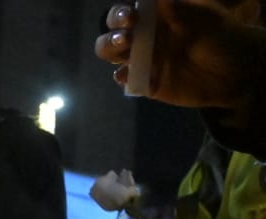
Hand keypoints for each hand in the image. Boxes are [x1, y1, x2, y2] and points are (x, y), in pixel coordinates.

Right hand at [94, 2, 257, 109]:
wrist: (235, 72)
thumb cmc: (221, 37)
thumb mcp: (202, 18)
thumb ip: (176, 9)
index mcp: (156, 17)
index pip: (129, 11)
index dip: (122, 13)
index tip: (131, 16)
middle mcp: (146, 35)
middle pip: (115, 31)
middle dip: (113, 33)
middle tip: (126, 36)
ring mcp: (144, 59)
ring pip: (113, 54)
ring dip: (111, 50)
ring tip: (125, 48)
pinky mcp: (146, 81)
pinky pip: (126, 79)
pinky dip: (123, 77)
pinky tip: (130, 75)